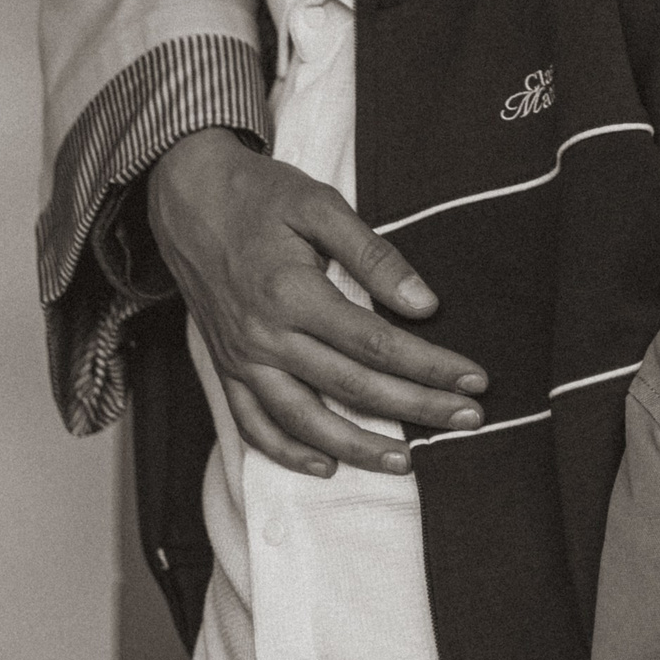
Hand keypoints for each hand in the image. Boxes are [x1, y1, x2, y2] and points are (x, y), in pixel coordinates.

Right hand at [147, 130, 486, 478]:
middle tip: (468, 420)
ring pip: (304, 420)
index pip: (377, 343)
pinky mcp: (225, 367)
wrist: (187, 195)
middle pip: (352, 386)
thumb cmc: (258, 195)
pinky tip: (326, 465)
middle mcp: (265, 336)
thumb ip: (373, 255)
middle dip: (416, 408)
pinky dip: (288, 452)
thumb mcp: (319, 205)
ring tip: (405, 463)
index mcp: (292, 294)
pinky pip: (253, 424)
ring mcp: (241, 358)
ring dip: (357, 447)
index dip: (429, 366)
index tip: (473, 380)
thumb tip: (425, 303)